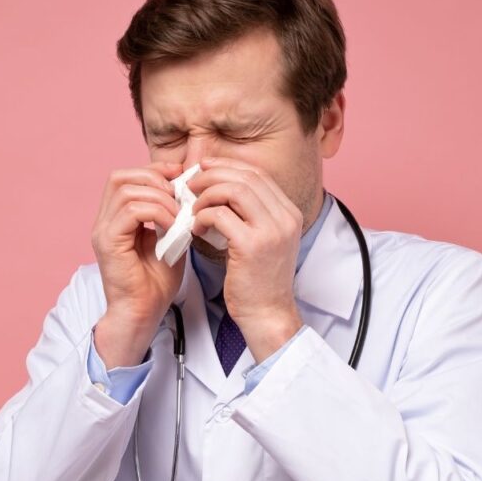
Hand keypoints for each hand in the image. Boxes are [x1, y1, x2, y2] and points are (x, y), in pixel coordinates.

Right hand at [91, 162, 184, 367]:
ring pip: (127, 191)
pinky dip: (156, 213)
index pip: (126, 177)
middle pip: (120, 177)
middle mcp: (104, 221)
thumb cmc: (155, 283)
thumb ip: (171, 215)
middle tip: (179, 196)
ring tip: (178, 216)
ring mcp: (103, 231)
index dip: (153, 171)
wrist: (143, 313)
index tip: (180, 177)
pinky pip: (131, 211)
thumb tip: (185, 191)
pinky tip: (172, 227)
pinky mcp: (108, 242)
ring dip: (159, 198)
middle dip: (154, 179)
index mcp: (115, 218)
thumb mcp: (169, 239)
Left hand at [188, 157, 304, 362]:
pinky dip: (203, 216)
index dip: (228, 165)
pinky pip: (220, 215)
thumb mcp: (263, 240)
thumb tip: (220, 188)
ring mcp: (271, 231)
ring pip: (233, 190)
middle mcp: (285, 218)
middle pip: (246, 176)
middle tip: (191, 183)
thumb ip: (250, 214)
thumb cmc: (258, 280)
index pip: (258, 173)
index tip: (205, 168)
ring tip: (193, 208)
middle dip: (213, 174)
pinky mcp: (252, 245)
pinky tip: (196, 227)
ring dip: (207, 194)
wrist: (267, 314)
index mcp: (289, 213)